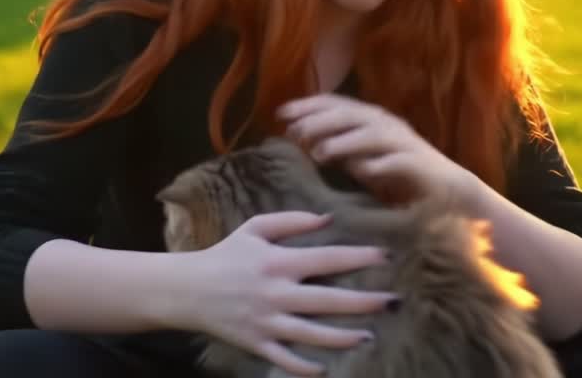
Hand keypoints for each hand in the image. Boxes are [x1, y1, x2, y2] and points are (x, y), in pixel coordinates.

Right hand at [174, 211, 394, 375]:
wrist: (187, 289)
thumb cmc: (226, 255)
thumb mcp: (255, 229)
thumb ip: (291, 221)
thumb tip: (328, 218)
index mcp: (277, 262)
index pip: (327, 259)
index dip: (358, 258)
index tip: (385, 256)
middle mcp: (276, 293)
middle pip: (328, 301)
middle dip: (364, 302)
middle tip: (393, 302)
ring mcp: (267, 322)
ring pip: (312, 334)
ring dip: (343, 337)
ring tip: (369, 335)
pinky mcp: (256, 343)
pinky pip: (286, 360)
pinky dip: (305, 367)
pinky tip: (326, 367)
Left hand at [278, 94, 474, 205]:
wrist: (447, 191)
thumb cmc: (397, 174)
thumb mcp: (360, 157)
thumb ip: (335, 146)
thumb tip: (298, 138)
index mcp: (371, 119)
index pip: (336, 104)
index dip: (309, 105)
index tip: (281, 114)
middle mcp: (387, 125)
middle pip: (350, 115)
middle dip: (320, 121)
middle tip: (294, 132)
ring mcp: (404, 144)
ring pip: (372, 134)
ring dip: (344, 142)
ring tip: (319, 154)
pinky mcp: (420, 166)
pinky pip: (398, 162)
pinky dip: (379, 165)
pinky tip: (361, 172)